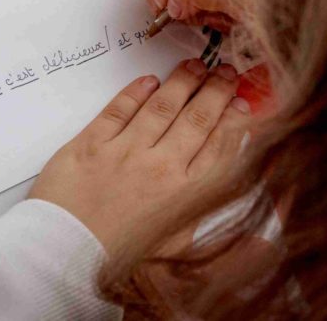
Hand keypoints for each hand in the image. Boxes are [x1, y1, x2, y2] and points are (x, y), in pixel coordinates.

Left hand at [29, 60, 251, 253]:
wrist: (63, 257)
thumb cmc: (119, 259)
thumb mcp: (178, 250)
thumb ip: (212, 228)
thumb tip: (263, 241)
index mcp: (186, 195)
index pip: (220, 145)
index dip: (234, 118)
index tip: (242, 100)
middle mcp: (160, 167)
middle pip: (196, 118)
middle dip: (215, 90)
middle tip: (226, 70)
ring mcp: (125, 152)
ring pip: (162, 106)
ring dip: (181, 82)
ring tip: (194, 66)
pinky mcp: (91, 143)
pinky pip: (119, 109)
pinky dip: (136, 91)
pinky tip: (149, 80)